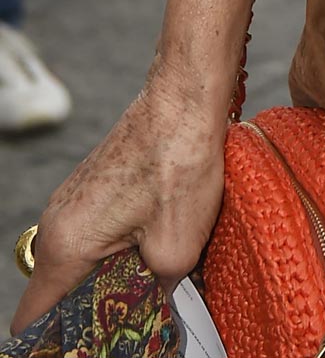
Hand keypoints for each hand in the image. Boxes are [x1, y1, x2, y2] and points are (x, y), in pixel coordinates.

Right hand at [10, 60, 225, 332]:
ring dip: (108, 279)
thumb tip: (157, 305)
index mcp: (65, 245)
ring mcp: (73, 200)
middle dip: (90, 314)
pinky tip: (153, 248)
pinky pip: (94, 234)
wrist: (187, 95)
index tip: (85, 348)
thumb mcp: (178, 249)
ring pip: (79, 262)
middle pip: (58, 292)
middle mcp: (58, 222)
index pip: (33, 318)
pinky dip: (117, 250)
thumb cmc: (179, 161)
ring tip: (148, 286)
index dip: (54, 343)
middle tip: (128, 324)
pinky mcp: (94, 185)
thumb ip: (158, 292)